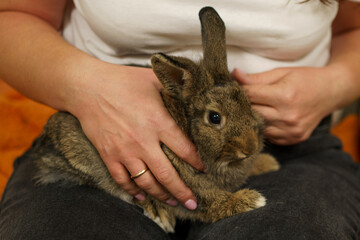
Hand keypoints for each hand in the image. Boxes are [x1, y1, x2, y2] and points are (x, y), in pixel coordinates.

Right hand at [68, 62, 203, 209]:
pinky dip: (132, 191)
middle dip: (183, 192)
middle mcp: (143, 141)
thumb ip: (175, 87)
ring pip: (146, 182)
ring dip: (161, 195)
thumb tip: (193, 90)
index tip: (206, 171)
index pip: (185, 150)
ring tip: (173, 202)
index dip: (198, 163)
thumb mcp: (153, 79)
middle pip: (167, 175)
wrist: (87, 87)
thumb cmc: (122, 81)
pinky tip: (141, 196)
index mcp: (158, 122)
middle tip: (193, 203)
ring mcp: (124, 151)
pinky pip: (122, 180)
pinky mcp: (109, 155)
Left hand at [233, 66, 340, 144]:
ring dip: (253, 119)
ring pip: (258, 127)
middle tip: (242, 100)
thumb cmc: (305, 79)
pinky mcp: (293, 139)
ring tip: (255, 109)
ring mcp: (291, 131)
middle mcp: (288, 116)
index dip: (240, 91)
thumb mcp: (281, 73)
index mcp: (285, 96)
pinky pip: (270, 137)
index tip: (235, 88)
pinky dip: (265, 128)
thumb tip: (235, 75)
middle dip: (244, 105)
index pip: (250, 96)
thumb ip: (256, 78)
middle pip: (252, 113)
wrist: (331, 92)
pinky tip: (268, 119)